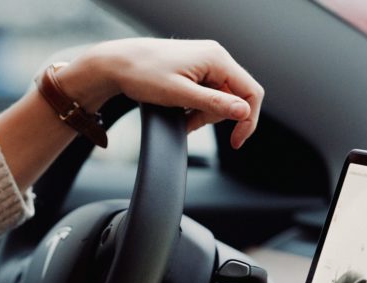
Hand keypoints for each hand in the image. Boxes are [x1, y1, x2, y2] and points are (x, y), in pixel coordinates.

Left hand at [56, 38, 264, 148]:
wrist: (115, 64)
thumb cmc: (142, 74)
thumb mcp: (179, 94)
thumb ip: (214, 103)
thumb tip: (243, 112)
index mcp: (217, 59)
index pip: (251, 92)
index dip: (247, 120)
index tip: (235, 142)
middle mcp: (215, 56)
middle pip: (234, 97)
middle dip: (214, 117)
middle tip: (190, 124)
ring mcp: (205, 61)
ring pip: (219, 97)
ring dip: (203, 114)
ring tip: (179, 116)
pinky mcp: (195, 68)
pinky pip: (206, 92)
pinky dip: (195, 106)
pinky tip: (179, 110)